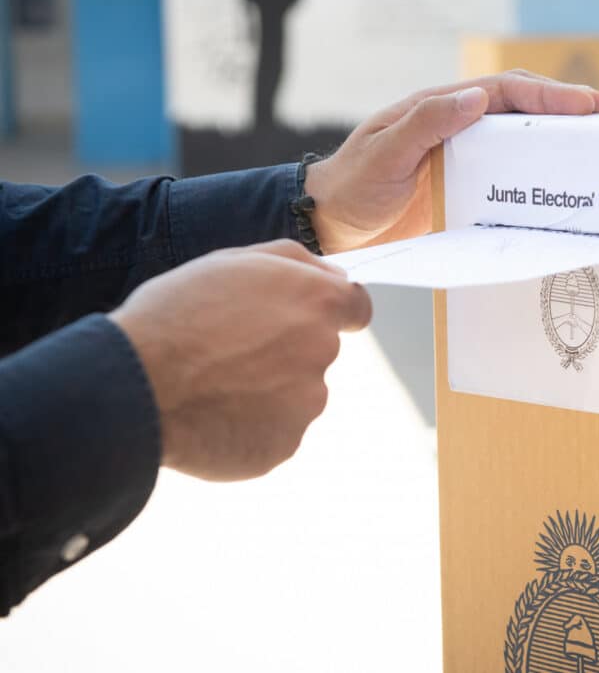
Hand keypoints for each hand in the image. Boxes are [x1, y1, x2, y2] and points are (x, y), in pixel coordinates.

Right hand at [109, 240, 370, 480]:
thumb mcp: (234, 261)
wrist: (134, 386)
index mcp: (318, 304)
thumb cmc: (177, 315)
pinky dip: (252, 426)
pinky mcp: (285, 445)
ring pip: (297, 394)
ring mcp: (307, 404)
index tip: (303, 318)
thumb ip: (297, 263)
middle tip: (231, 351)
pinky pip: (275, 431)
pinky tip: (214, 415)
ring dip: (268, 390)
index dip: (330, 312)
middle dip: (286, 350)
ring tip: (214, 385)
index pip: (356, 308)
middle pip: (318, 351)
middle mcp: (323, 353)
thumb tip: (337, 277)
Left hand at [304, 70, 598, 252]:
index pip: (505, 92)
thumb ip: (426, 124)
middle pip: (522, 113)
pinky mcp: (465, 192)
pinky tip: (557, 194)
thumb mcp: (386, 153)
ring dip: (556, 146)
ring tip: (596, 153)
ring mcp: (464, 160)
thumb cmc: (352, 184)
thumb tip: (476, 98)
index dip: (548, 96)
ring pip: (520, 146)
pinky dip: (535, 183)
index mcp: (441, 108)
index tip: (588, 105)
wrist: (331, 224)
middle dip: (565, 113)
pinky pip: (508, 183)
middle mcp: (458, 129)